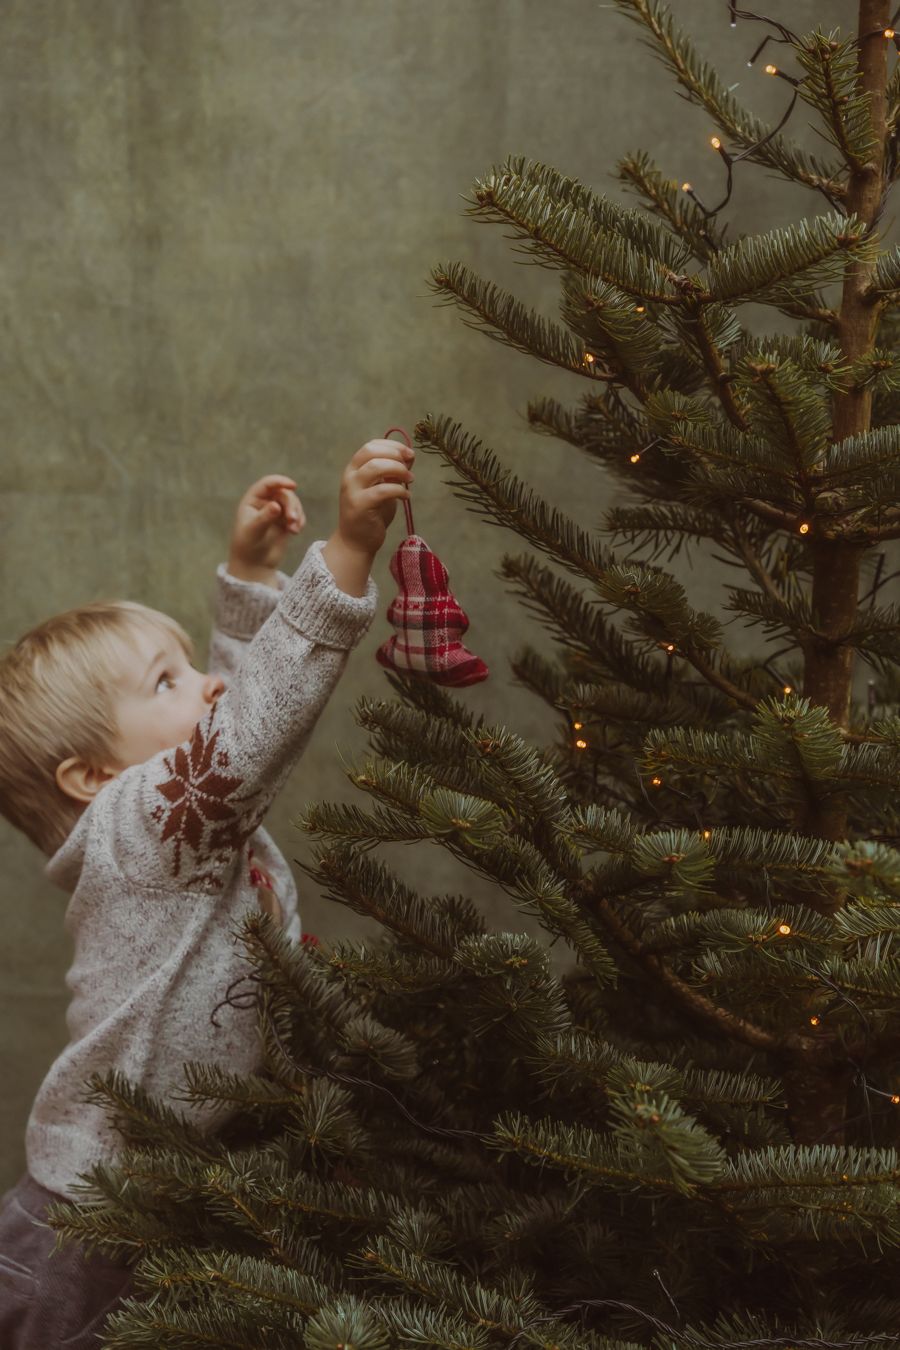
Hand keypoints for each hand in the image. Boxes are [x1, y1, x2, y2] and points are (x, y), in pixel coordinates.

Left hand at [228, 474, 305, 584]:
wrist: (254, 565)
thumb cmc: (247, 547)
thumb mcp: (253, 531)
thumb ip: (265, 517)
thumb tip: (276, 505)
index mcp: (252, 501)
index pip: (267, 484)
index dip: (280, 481)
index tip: (293, 486)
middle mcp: (265, 503)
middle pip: (284, 494)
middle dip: (291, 505)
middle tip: (293, 519)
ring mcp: (276, 512)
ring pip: (293, 504)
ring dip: (297, 514)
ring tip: (294, 530)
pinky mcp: (285, 522)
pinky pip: (297, 515)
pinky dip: (300, 521)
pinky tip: (296, 532)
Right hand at [335, 439, 414, 557]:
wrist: (356, 543)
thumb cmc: (370, 515)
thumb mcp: (382, 488)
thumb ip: (392, 473)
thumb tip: (409, 456)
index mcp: (354, 469)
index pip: (371, 446)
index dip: (392, 445)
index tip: (409, 453)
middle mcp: (350, 476)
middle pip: (371, 451)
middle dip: (395, 454)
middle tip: (410, 465)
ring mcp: (353, 490)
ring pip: (376, 467)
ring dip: (398, 469)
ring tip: (410, 479)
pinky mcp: (360, 505)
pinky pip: (383, 490)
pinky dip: (399, 490)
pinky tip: (406, 496)